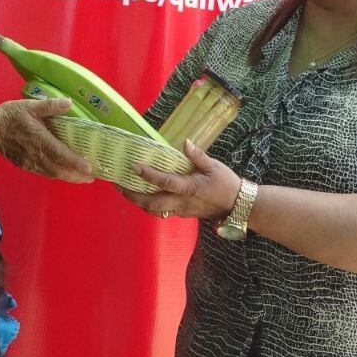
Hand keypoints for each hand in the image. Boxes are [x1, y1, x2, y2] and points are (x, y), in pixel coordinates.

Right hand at [0, 99, 93, 182]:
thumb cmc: (9, 116)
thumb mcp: (29, 106)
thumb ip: (49, 106)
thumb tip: (68, 103)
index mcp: (38, 139)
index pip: (59, 154)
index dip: (75, 162)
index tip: (89, 168)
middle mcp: (35, 155)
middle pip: (59, 170)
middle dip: (77, 175)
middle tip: (94, 176)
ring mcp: (30, 163)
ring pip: (53, 174)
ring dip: (69, 178)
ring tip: (85, 178)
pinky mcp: (26, 166)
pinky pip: (45, 173)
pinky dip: (58, 175)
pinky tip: (67, 174)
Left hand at [121, 140, 240, 219]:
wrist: (238, 205)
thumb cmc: (226, 183)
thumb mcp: (214, 166)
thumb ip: (197, 156)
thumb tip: (185, 142)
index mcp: (189, 188)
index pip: (165, 182)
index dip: (149, 175)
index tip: (134, 166)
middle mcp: (181, 202)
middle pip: (151, 203)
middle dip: (133, 195)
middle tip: (118, 185)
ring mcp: (181, 211)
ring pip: (154, 210)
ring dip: (137, 202)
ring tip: (125, 191)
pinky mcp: (182, 214)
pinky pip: (161, 212)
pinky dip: (148, 206)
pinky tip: (141, 197)